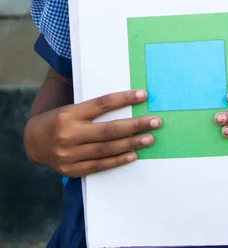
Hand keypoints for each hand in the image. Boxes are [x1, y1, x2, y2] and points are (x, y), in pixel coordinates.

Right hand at [24, 90, 161, 176]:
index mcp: (69, 113)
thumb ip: (93, 107)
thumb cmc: (59, 119)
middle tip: (156, 121)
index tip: (143, 95)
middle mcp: (69, 134)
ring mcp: (70, 154)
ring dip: (131, 144)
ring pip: (106, 149)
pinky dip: (118, 160)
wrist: (33, 141)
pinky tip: (133, 154)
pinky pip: (99, 165)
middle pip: (109, 130)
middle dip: (135, 125)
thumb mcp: (71, 107)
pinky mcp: (72, 170)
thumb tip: (125, 100)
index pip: (102, 104)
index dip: (124, 99)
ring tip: (149, 138)